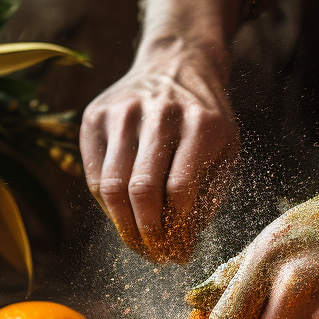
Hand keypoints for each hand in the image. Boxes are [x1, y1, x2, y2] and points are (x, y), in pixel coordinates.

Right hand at [80, 0, 248, 261]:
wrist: (177, 62)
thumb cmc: (205, 118)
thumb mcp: (225, 150)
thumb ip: (208, 194)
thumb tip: (181, 243)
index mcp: (201, 123)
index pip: (180, 191)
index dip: (178, 230)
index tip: (180, 253)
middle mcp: (159, 112)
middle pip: (142, 191)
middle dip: (147, 234)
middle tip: (154, 257)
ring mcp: (122, 111)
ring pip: (111, 187)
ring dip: (123, 227)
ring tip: (137, 245)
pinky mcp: (95, 115)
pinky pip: (94, 174)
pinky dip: (106, 205)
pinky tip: (122, 216)